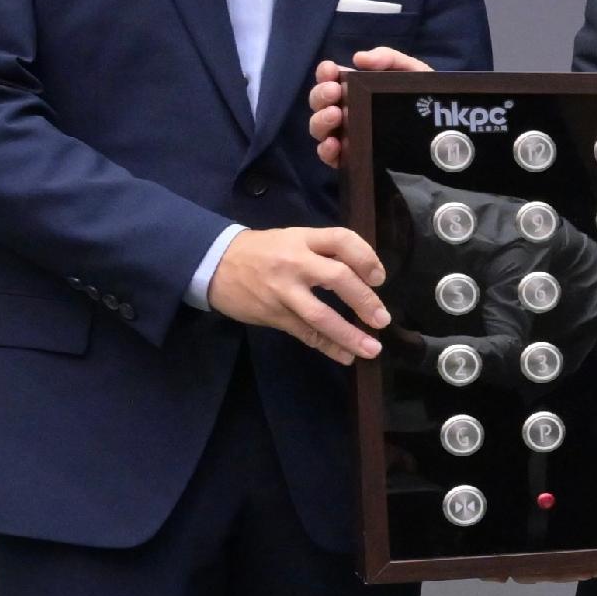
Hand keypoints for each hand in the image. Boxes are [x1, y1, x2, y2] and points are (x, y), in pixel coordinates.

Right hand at [206, 224, 387, 361]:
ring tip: (372, 349)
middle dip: (365, 300)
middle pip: (338, 278)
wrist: (214, 263)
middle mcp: (294, 262)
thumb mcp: (292, 239)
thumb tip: (366, 274)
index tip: (379, 277)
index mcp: (302, 239)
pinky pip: (305, 333)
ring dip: (349, 335)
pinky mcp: (273, 314)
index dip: (366, 257)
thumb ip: (323, 251)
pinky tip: (345, 356)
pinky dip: (328, 346)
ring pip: (321, 315)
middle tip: (382, 319)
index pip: (342, 240)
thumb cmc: (263, 251)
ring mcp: (282, 291)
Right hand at [306, 47, 430, 170]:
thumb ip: (390, 59)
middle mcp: (346, 110)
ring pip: (319, 128)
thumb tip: (359, 58)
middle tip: (334, 93)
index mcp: (355, 88)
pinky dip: (326, 150)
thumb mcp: (412, 72)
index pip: (329, 78)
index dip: (324, 73)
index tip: (331, 70)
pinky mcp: (353, 158)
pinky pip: (330, 156)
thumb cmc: (423, 99)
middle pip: (319, 103)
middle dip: (321, 95)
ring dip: (320, 120)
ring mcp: (347, 135)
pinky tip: (335, 144)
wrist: (448, 133)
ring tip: (335, 115)